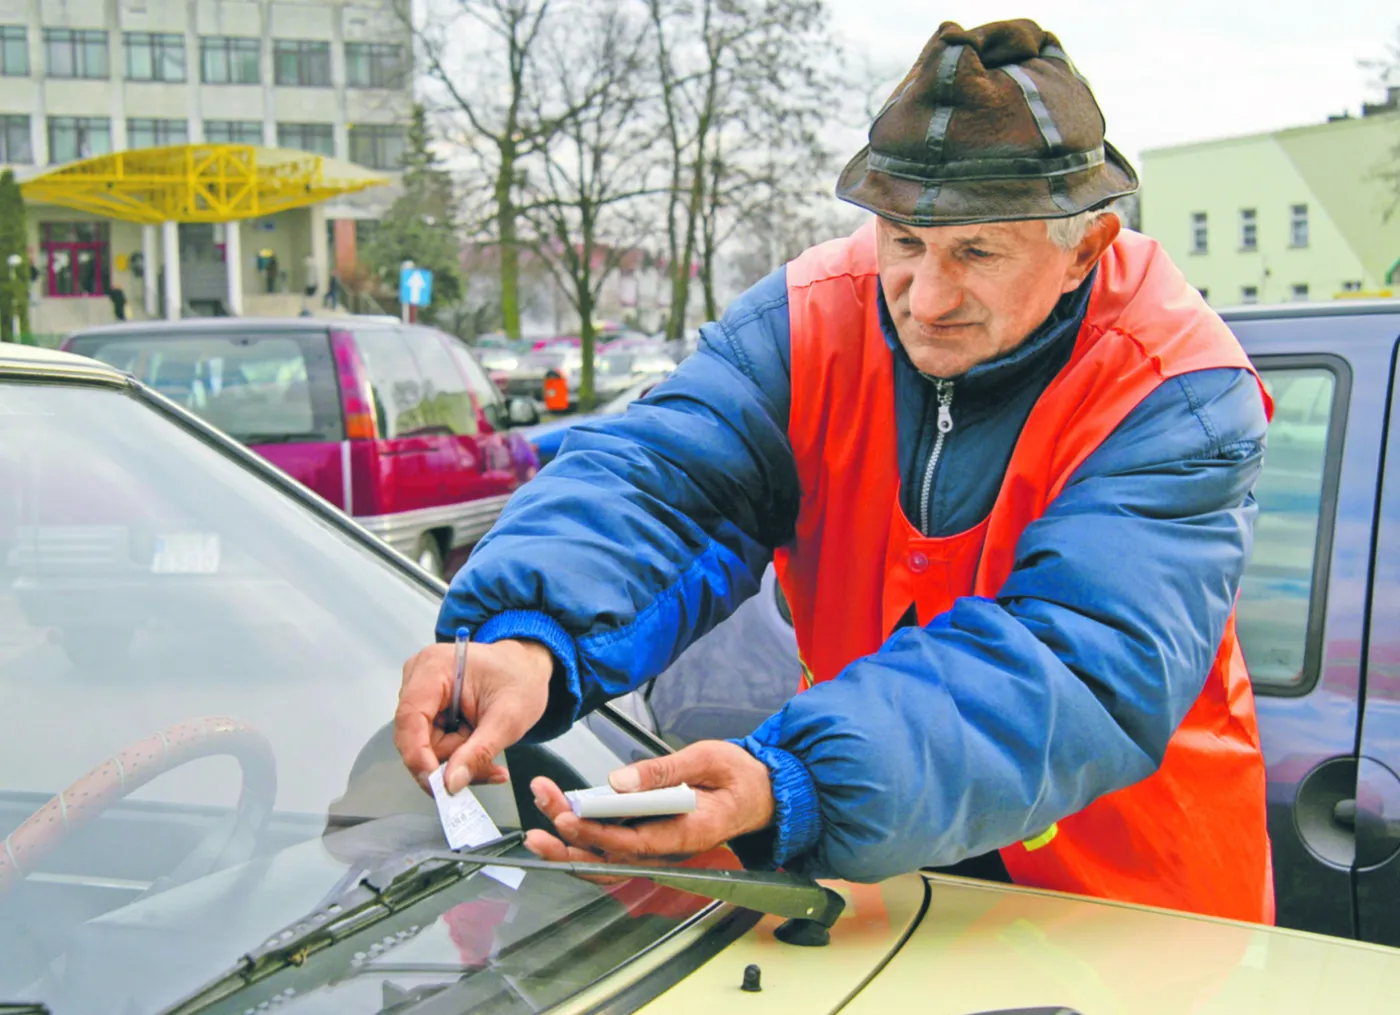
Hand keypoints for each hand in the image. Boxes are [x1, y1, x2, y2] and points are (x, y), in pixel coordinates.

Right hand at [395, 638, 552, 792]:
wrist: (525, 670)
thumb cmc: (520, 681)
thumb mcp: (509, 720)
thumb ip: (479, 753)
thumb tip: (451, 783)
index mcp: (434, 667)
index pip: (410, 718)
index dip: (419, 756)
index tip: (440, 786)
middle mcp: (417, 677)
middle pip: (416, 738)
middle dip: (450, 760)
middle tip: (487, 765)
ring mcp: (419, 693)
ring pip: (424, 747)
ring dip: (457, 757)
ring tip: (488, 746)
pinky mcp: (426, 708)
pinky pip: (432, 744)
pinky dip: (457, 754)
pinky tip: (478, 746)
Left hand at [523, 740, 774, 863]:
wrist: (762, 794)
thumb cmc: (739, 777)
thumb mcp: (708, 759)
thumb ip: (664, 771)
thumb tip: (620, 781)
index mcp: (688, 833)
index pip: (634, 842)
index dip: (597, 832)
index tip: (568, 816)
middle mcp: (670, 849)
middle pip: (610, 857)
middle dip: (570, 839)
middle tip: (541, 814)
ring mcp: (660, 848)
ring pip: (607, 858)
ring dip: (571, 840)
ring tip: (542, 811)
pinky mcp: (652, 840)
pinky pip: (614, 849)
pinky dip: (585, 836)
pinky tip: (562, 815)